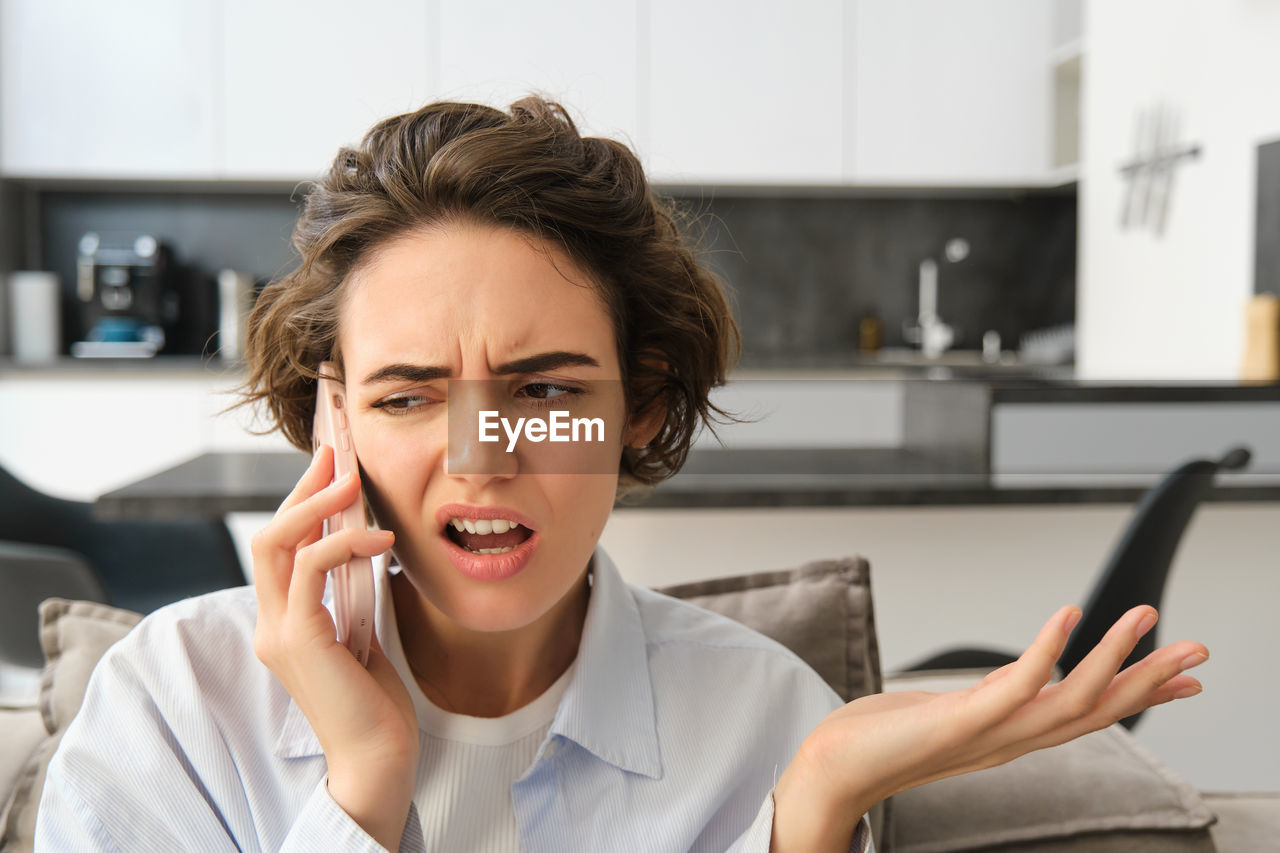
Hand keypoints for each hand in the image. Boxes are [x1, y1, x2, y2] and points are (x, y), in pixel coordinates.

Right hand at [251, 444, 416, 848]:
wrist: (379, 755)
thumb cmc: (376, 700)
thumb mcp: (362, 631)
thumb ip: (350, 593)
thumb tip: (363, 543)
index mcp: (284, 622)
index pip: (282, 549)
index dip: (302, 503)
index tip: (330, 466)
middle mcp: (271, 624)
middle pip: (270, 536)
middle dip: (302, 489)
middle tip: (335, 452)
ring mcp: (278, 631)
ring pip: (279, 544)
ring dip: (317, 504)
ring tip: (354, 480)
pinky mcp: (298, 639)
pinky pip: (312, 568)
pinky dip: (346, 543)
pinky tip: (383, 540)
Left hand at [772, 605, 1208, 851]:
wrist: (834, 766)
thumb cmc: (886, 735)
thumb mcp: (957, 710)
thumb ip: (996, 696)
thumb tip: (1027, 675)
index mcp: (1013, 735)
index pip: (1091, 713)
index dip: (1140, 694)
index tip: (1184, 675)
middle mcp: (1012, 740)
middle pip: (1099, 711)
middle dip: (1150, 680)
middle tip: (1198, 649)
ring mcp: (990, 733)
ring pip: (1072, 700)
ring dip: (1113, 658)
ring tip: (1143, 616)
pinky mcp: (960, 722)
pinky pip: (1014, 686)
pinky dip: (1045, 649)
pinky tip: (1068, 614)